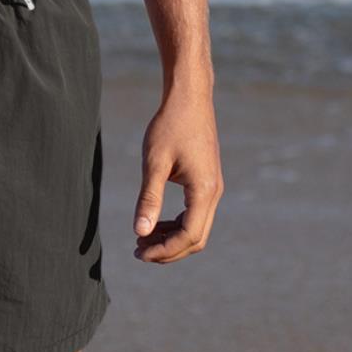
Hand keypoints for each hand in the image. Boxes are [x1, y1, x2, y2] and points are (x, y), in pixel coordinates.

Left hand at [133, 88, 222, 263]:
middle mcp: (214, 193)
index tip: (139, 252)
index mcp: (204, 191)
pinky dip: (176, 224)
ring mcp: (212, 188)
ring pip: (196, 228)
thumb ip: (148, 198)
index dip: (165, 250)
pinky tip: (155, 222)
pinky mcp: (206, 182)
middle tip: (138, 251)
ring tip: (142, 239)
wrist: (189, 99)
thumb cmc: (170, 126)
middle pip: (196, 238)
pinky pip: (195, 213)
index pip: (189, 236)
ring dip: (171, 238)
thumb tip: (140, 232)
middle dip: (168, 250)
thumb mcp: (154, 162)